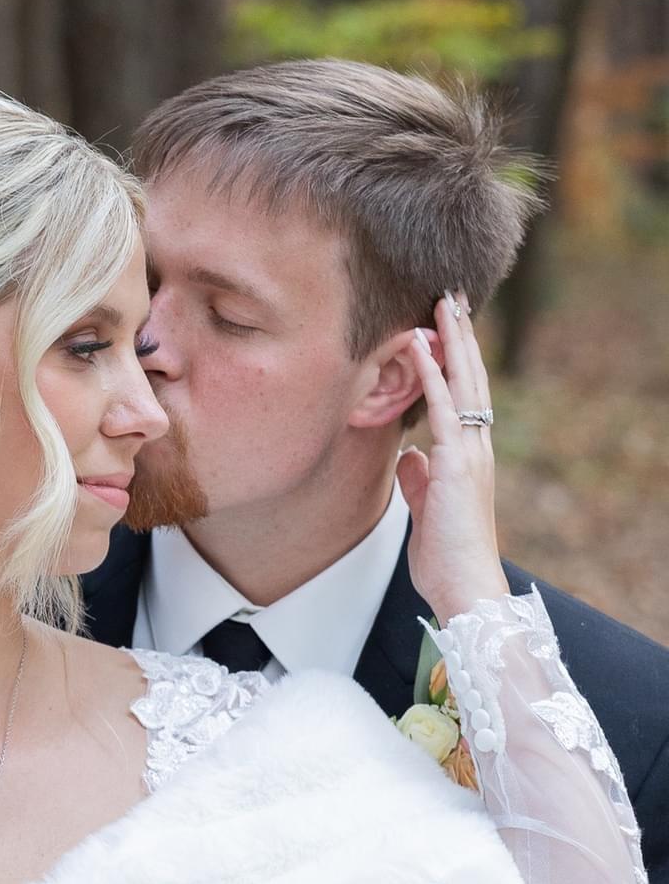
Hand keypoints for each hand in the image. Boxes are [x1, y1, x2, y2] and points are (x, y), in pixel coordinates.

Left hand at [397, 290, 508, 625]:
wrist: (464, 587)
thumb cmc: (445, 556)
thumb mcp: (425, 510)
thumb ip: (419, 480)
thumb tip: (408, 457)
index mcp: (468, 456)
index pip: (463, 395)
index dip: (454, 359)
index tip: (443, 325)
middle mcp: (475, 447)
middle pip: (470, 378)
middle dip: (460, 336)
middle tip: (450, 295)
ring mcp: (470, 454)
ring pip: (463, 385)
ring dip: (452, 343)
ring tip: (444, 304)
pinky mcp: (457, 465)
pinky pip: (445, 411)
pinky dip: (433, 377)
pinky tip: (422, 349)